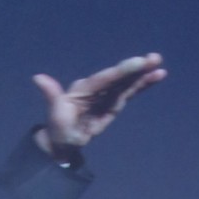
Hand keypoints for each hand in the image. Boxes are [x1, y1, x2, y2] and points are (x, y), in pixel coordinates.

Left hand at [34, 53, 166, 151]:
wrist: (64, 140)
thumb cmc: (59, 128)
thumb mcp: (55, 115)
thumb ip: (51, 96)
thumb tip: (38, 78)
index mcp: (83, 89)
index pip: (105, 78)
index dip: (122, 70)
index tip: (138, 63)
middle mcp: (96, 87)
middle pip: (119, 76)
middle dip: (136, 68)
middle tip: (153, 58)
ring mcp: (106, 93)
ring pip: (127, 81)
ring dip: (143, 74)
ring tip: (160, 66)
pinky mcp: (114, 101)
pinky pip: (130, 90)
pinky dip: (143, 84)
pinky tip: (158, 76)